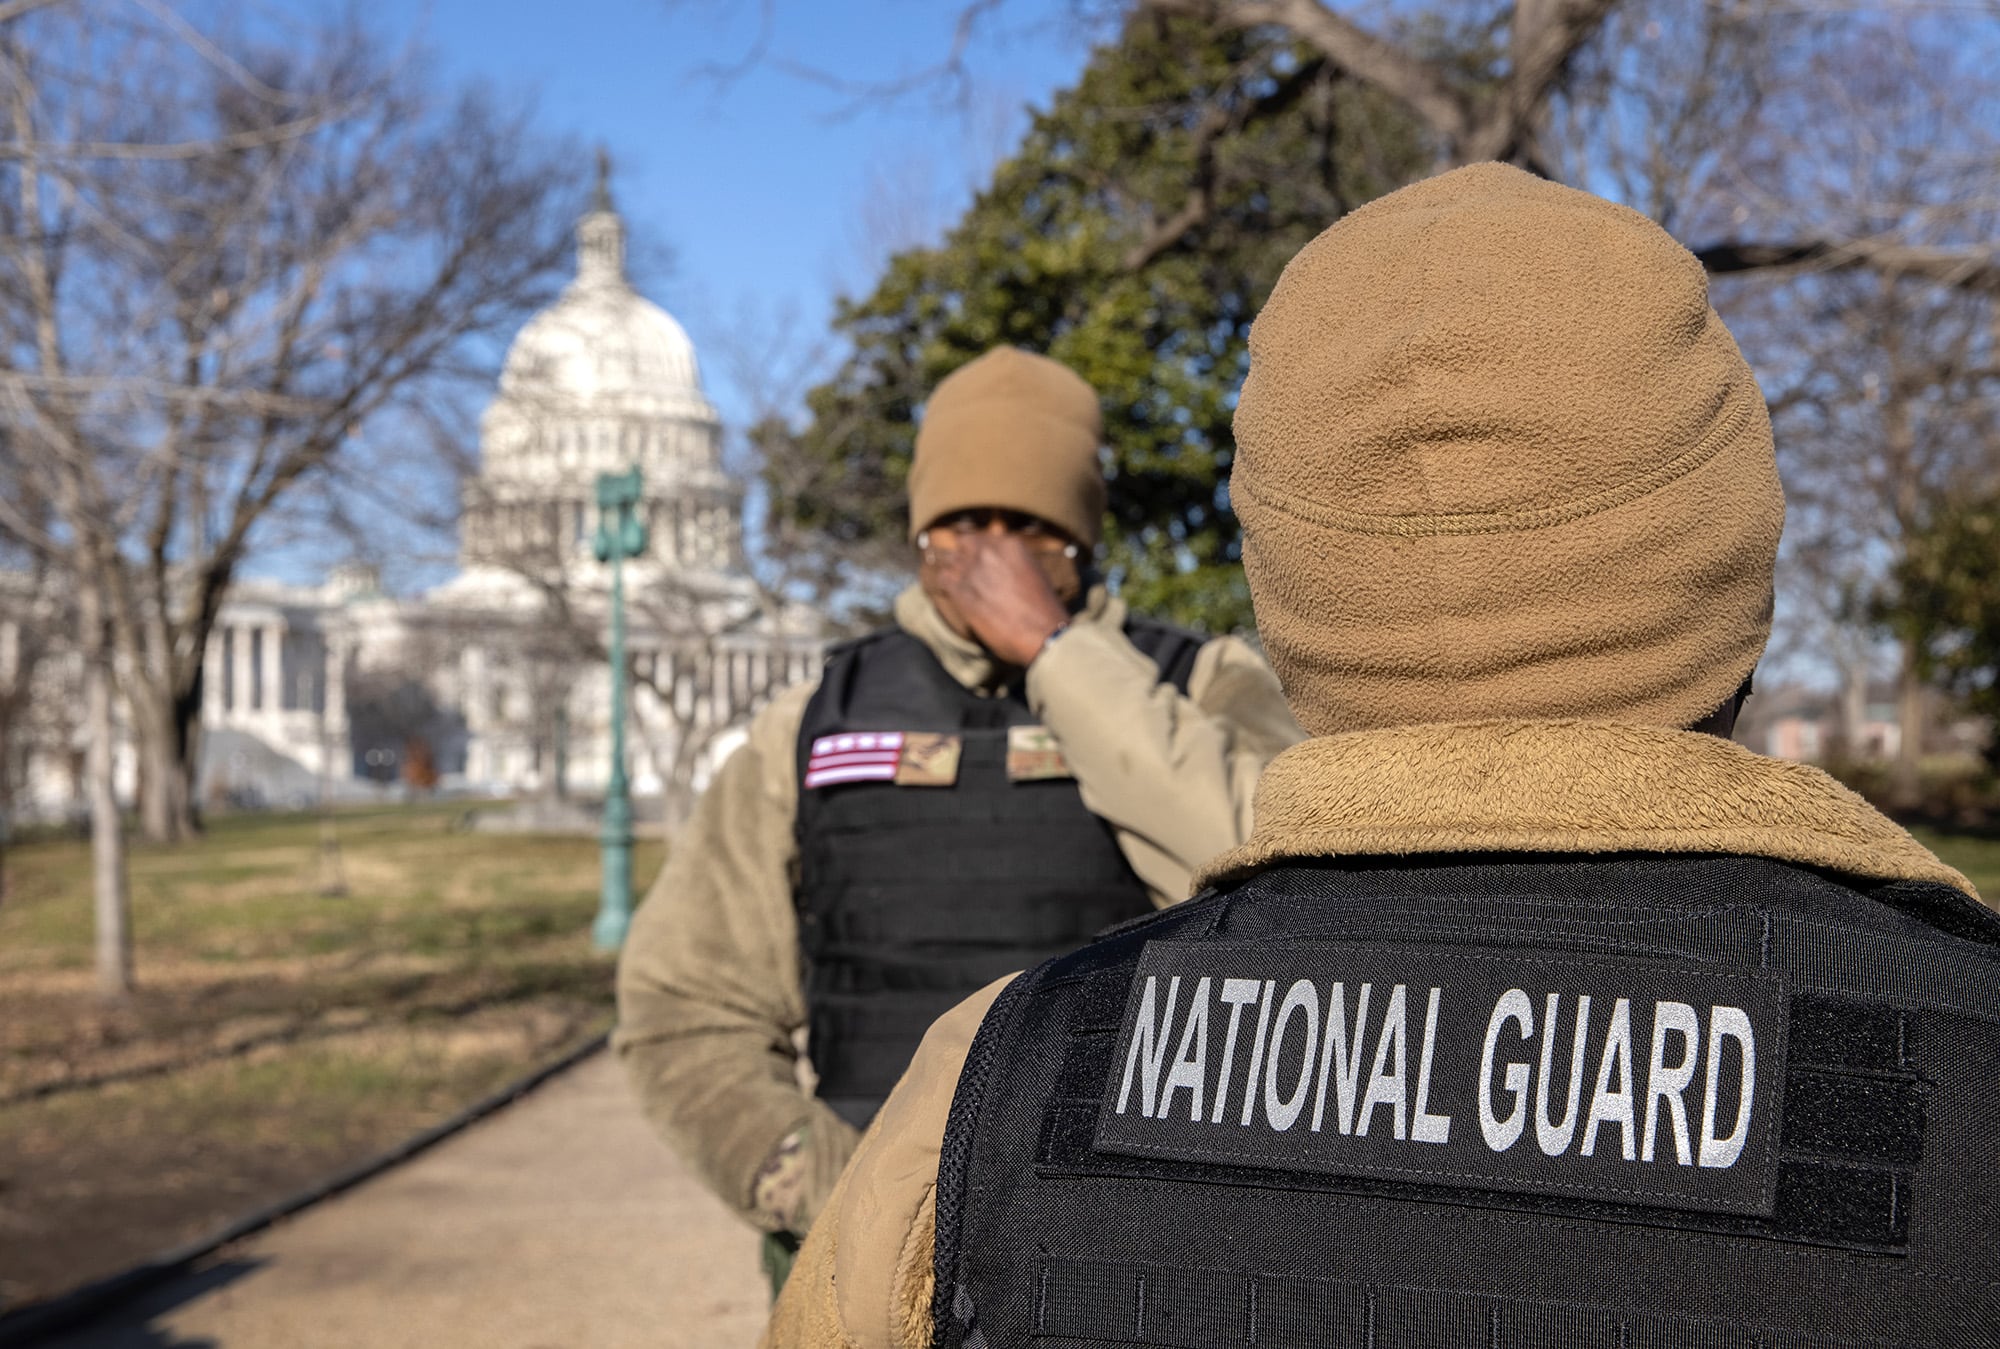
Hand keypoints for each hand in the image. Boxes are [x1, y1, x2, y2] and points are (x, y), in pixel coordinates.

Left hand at [923, 532, 1070, 666]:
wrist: (1041, 631)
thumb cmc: (1045, 608)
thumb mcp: (1036, 573)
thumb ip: (1016, 562)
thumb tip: (1005, 565)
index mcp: (1010, 545)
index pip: (984, 537)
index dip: (980, 549)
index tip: (980, 558)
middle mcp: (988, 552)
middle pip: (964, 543)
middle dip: (964, 555)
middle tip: (968, 569)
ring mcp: (972, 570)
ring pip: (950, 560)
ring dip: (954, 570)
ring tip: (960, 582)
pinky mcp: (960, 591)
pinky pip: (943, 579)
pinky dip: (946, 584)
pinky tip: (952, 592)